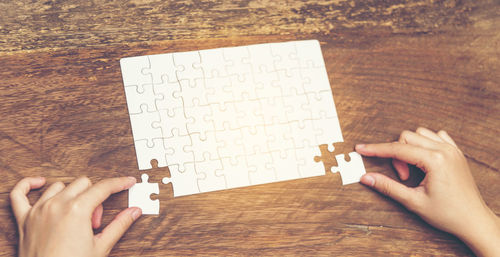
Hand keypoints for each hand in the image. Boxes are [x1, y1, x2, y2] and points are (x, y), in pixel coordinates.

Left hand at [10, 176, 141, 256]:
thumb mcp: (101, 247)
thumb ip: (119, 225)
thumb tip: (134, 211)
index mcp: (78, 210)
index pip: (104, 187)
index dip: (119, 183)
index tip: (127, 182)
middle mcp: (57, 205)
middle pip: (84, 184)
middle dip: (95, 197)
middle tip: (96, 221)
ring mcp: (39, 210)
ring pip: (60, 186)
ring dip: (72, 195)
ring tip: (76, 217)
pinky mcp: (24, 219)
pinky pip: (19, 193)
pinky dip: (29, 185)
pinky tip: (40, 183)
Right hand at [356, 128, 499, 256]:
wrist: (473, 221)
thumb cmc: (448, 214)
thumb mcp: (413, 201)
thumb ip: (388, 187)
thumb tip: (367, 177)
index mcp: (435, 160)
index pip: (397, 149)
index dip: (376, 149)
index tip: (361, 148)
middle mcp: (445, 150)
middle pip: (407, 137)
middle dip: (397, 154)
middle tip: (403, 177)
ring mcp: (452, 150)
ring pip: (420, 134)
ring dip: (410, 148)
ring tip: (413, 170)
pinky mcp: (456, 153)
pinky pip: (436, 136)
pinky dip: (425, 144)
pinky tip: (423, 160)